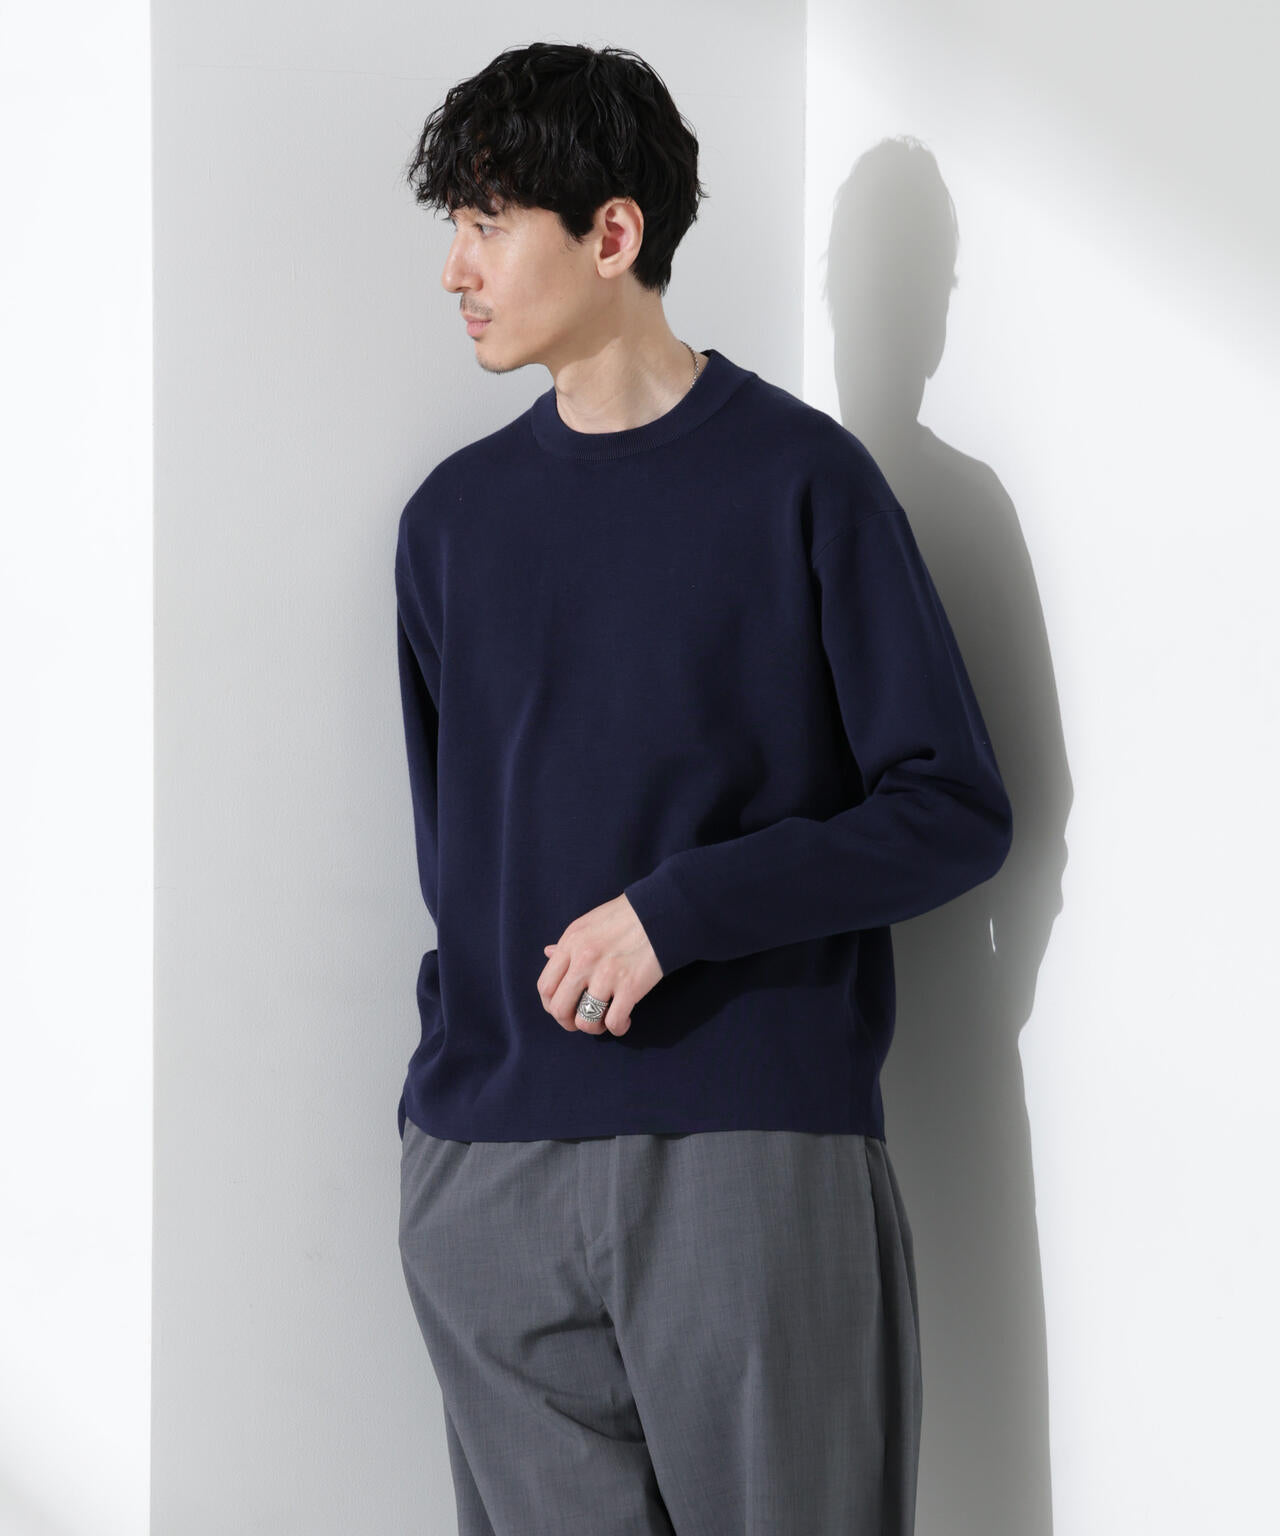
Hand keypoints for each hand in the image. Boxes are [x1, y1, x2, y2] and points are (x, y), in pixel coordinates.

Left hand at [537, 893, 663, 1035]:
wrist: (660, 912)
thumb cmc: (624, 917)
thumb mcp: (588, 924)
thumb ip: (567, 944)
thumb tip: (548, 953)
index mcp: (570, 944)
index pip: (545, 987)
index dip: (551, 1005)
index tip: (564, 1008)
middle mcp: (583, 960)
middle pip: (559, 1009)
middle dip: (568, 1022)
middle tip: (581, 1020)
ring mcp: (606, 975)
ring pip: (585, 1021)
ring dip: (594, 1028)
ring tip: (604, 1021)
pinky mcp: (630, 986)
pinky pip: (614, 1022)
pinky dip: (618, 1028)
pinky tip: (625, 1020)